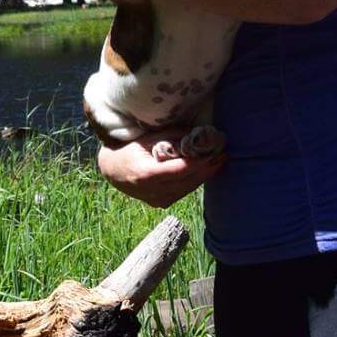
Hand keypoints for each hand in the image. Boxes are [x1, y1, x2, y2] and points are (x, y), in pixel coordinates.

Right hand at [97, 132, 225, 208]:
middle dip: (207, 167)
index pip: (180, 169)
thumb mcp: (146, 139)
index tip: (214, 152)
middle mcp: (152, 191)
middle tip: (223, 154)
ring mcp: (157, 200)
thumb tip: (195, 133)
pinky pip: (183, 191)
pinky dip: (194, 180)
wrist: (113, 172)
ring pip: (188, 187)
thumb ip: (169, 136)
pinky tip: (205, 170)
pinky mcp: (161, 203)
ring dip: (204, 175)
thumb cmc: (129, 150)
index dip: (199, 161)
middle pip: (187, 180)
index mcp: (146, 174)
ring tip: (219, 161)